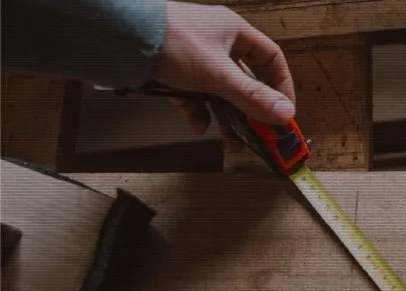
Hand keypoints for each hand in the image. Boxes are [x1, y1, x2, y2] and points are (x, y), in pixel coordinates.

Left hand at [153, 1, 295, 150]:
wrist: (119, 38)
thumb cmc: (169, 40)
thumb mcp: (218, 73)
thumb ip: (252, 97)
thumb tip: (285, 115)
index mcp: (233, 32)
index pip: (271, 59)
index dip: (281, 86)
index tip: (284, 111)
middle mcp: (217, 43)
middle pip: (245, 82)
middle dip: (252, 111)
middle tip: (259, 133)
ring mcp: (195, 58)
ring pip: (221, 93)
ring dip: (228, 118)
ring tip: (232, 142)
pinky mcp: (174, 72)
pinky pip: (194, 97)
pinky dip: (199, 113)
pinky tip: (199, 126)